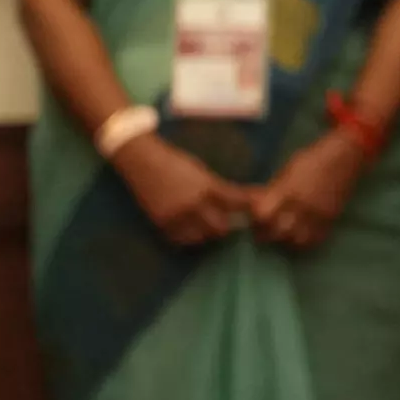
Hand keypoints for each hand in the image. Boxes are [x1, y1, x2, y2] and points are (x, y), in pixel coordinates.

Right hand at [115, 135, 253, 244]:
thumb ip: (218, 187)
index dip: (249, 207)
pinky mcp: (161, 222)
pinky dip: (189, 238)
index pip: (236, 200)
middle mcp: (192, 203)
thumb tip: (241, 199)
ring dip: (209, 234)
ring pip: (201, 237)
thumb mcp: (201, 171)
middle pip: (220, 226)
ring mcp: (176, 215)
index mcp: (206, 186)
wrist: (140, 160)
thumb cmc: (175, 161)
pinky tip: (193, 232)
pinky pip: (180, 239)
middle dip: (228, 227)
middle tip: (233, 225)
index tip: (258, 211)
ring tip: (211, 228)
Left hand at [250, 129, 368, 247]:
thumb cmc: (313, 159)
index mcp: (289, 190)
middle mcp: (303, 206)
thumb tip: (253, 202)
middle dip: (267, 233)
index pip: (264, 214)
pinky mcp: (331, 218)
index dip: (255, 218)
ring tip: (281, 234)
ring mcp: (319, 214)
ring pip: (298, 240)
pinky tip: (299, 235)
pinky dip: (305, 241)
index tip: (252, 217)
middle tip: (262, 229)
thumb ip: (273, 190)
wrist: (346, 157)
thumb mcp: (287, 170)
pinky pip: (316, 238)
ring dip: (286, 240)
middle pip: (279, 231)